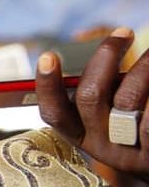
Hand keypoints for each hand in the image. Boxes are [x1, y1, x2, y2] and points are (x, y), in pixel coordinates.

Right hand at [36, 26, 148, 181]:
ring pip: (127, 99)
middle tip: (125, 33)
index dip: (47, 86)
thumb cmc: (143, 123)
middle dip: (105, 56)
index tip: (47, 56)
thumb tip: (95, 45)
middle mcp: (100, 147)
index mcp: (82, 134)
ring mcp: (127, 153)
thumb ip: (103, 86)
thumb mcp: (117, 110)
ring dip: (144, 66)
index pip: (54, 113)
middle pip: (89, 97)